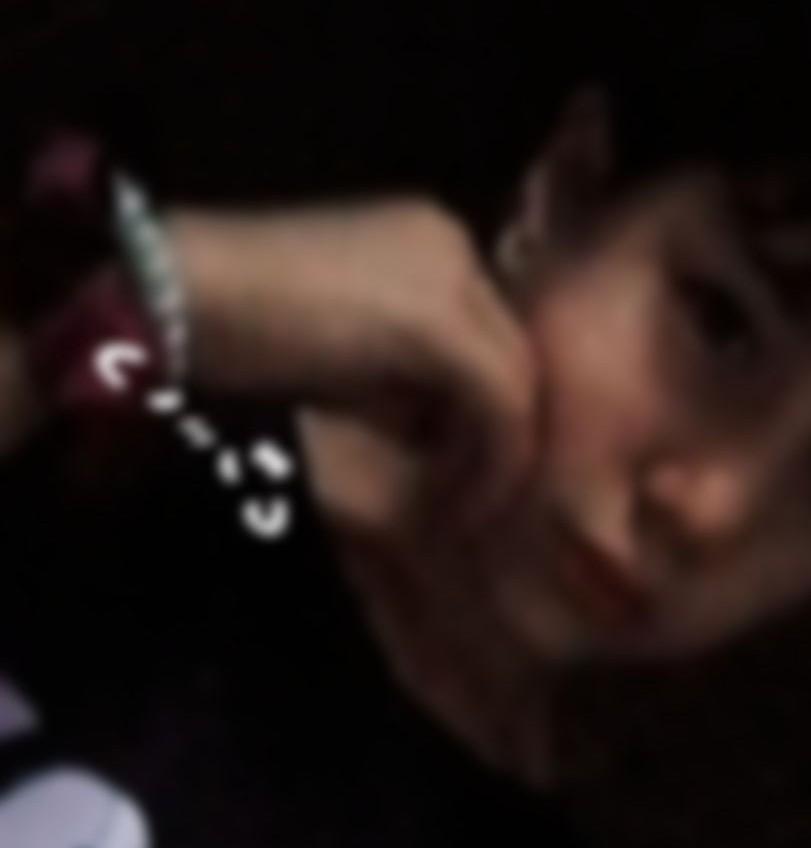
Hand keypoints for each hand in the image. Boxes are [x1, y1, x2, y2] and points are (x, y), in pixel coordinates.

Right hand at [171, 200, 539, 532]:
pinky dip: (491, 461)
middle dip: (499, 438)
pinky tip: (460, 504)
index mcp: (425, 242)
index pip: (493, 338)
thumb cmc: (227, 333)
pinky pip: (500, 399)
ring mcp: (446, 271)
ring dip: (498, 456)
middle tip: (470, 498)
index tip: (460, 473)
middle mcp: (447, 242)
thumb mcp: (338, 356)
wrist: (158, 301)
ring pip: (517, 379)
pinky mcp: (435, 315)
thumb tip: (448, 435)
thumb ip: (402, 380)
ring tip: (462, 509)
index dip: (485, 417)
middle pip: (513, 355)